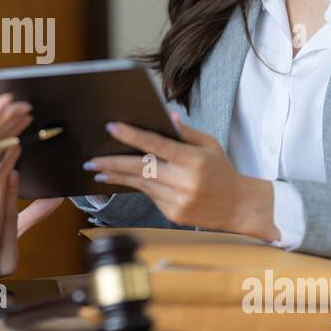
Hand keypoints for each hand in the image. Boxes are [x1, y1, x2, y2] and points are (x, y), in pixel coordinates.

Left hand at [82, 112, 257, 232]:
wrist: (239, 208)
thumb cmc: (223, 172)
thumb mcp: (210, 146)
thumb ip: (186, 133)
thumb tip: (166, 116)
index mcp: (193, 160)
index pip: (156, 145)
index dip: (132, 136)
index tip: (112, 127)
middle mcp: (184, 181)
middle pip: (140, 168)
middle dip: (112, 163)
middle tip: (91, 160)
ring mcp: (178, 200)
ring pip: (140, 184)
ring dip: (117, 176)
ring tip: (98, 170)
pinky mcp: (173, 214)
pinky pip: (149, 196)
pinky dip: (137, 187)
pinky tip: (121, 180)